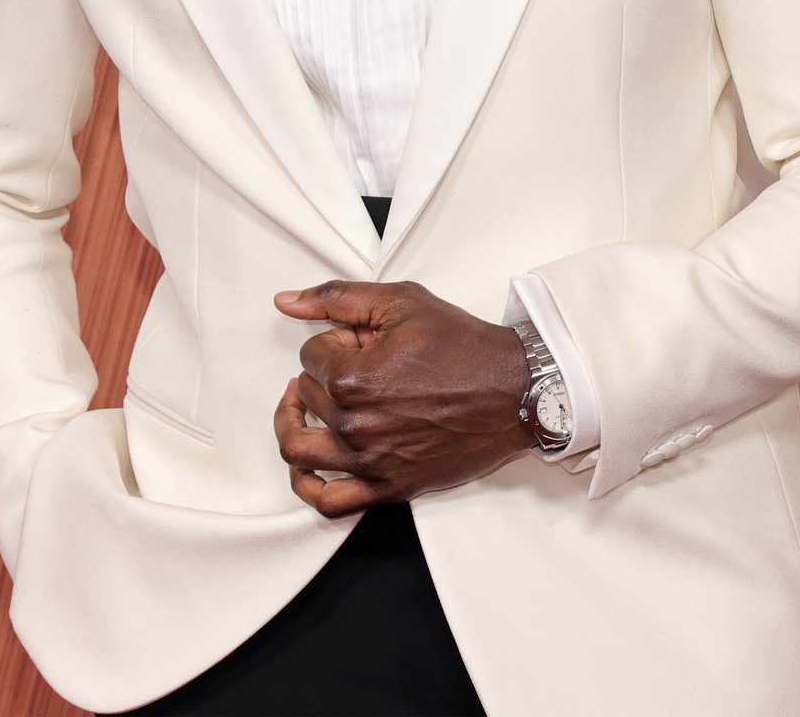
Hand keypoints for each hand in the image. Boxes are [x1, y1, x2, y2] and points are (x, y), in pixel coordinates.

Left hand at [271, 279, 532, 516]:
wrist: (514, 393)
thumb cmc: (463, 348)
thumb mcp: (400, 302)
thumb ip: (336, 297)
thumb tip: (285, 301)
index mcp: (352, 379)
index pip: (308, 357)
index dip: (335, 342)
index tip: (364, 343)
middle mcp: (354, 425)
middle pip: (305, 396)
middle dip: (326, 374)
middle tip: (362, 365)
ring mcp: (369, 462)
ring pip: (297, 450)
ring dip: (293, 424)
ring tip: (304, 409)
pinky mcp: (387, 487)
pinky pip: (329, 502)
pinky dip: (308, 486)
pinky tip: (310, 465)